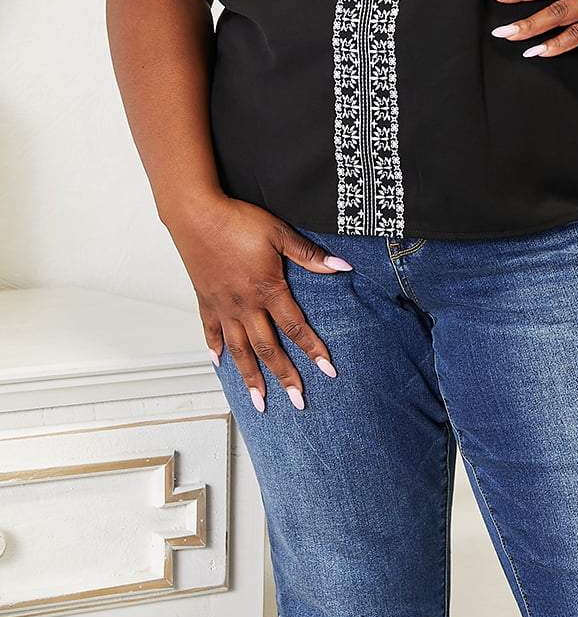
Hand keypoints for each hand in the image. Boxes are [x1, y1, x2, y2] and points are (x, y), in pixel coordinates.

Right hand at [164, 195, 352, 413]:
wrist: (196, 215)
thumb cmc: (238, 221)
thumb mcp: (280, 234)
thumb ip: (309, 255)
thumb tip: (341, 266)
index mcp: (267, 290)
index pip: (296, 327)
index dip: (313, 349)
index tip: (328, 371)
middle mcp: (245, 306)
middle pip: (268, 348)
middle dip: (285, 376)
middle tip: (298, 400)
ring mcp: (223, 306)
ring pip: (239, 349)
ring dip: (251, 377)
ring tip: (259, 401)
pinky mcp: (205, 300)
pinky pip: (211, 331)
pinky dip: (215, 349)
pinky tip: (219, 364)